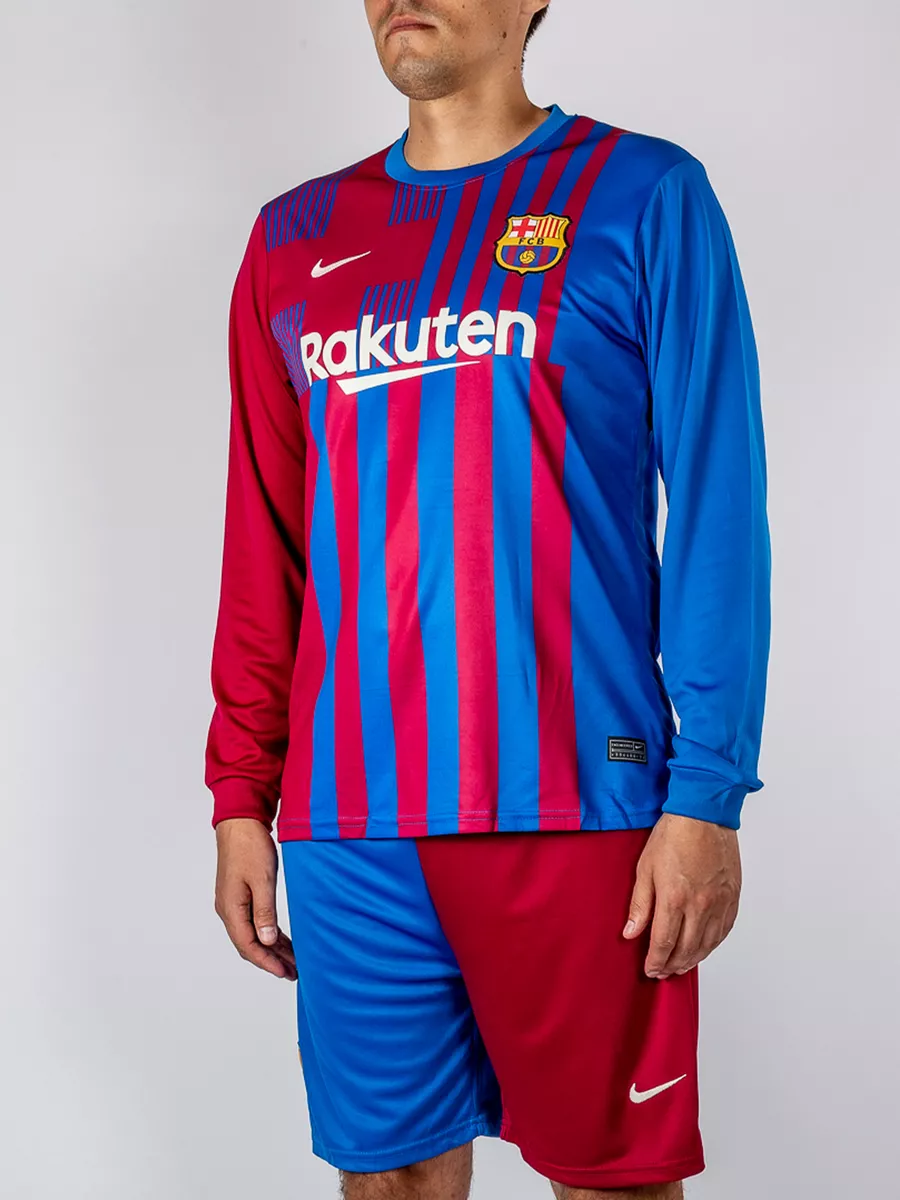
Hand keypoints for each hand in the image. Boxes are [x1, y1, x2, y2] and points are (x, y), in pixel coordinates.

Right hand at [214, 818, 296, 979]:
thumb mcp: (262, 880)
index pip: (248, 946)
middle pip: (250, 944)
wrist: (240, 822)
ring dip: (271, 948)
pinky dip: (268, 933)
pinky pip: (254, 922)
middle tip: (293, 972)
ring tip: (292, 961)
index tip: (285, 973)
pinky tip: (282, 940)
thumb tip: (267, 942)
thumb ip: (264, 912)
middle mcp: (229, 910)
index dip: (267, 962)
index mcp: (231, 908)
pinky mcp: (241, 896)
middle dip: (271, 960)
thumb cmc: (250, 847)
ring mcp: (233, 903)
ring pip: (253, 934)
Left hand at [623, 812, 740, 978]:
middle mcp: (700, 906)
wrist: (703, 814)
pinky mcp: (732, 897)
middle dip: (672, 966)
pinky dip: (712, 945)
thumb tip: (630, 933)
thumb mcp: (645, 868)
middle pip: (686, 950)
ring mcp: (719, 903)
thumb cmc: (672, 835)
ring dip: (692, 960)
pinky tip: (703, 948)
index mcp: (674, 899)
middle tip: (662, 973)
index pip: (664, 944)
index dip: (655, 962)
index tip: (649, 970)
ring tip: (680, 966)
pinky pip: (724, 931)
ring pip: (707, 945)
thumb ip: (639, 905)